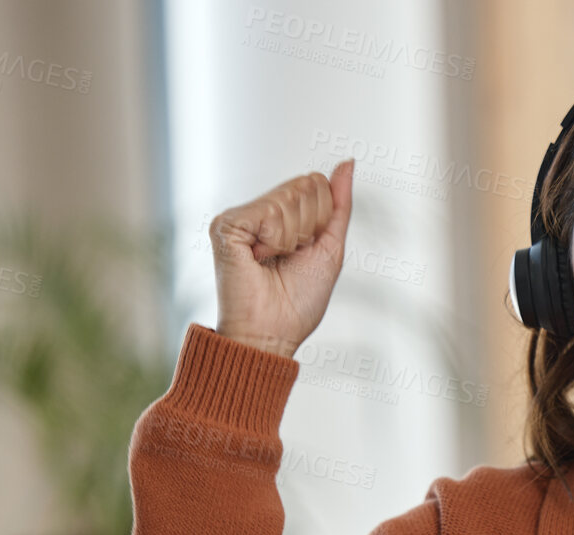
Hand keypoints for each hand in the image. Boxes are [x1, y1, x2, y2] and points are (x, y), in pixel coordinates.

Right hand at [210, 159, 353, 358]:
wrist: (273, 333)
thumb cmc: (298, 300)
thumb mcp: (330, 247)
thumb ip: (339, 205)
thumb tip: (347, 162)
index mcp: (279, 215)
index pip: (316, 184)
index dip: (322, 219)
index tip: (304, 250)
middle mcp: (257, 210)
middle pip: (306, 184)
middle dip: (311, 226)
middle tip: (288, 257)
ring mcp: (239, 216)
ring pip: (290, 197)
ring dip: (293, 237)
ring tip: (273, 260)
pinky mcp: (226, 224)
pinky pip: (270, 212)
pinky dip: (276, 240)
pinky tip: (258, 258)